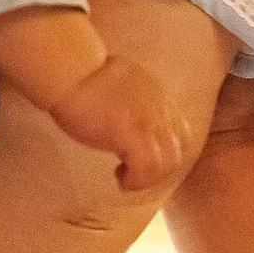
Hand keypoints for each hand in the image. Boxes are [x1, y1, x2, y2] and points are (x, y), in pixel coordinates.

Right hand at [50, 55, 190, 191]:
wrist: (73, 71)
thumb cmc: (84, 77)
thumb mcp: (121, 88)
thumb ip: (133, 104)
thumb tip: (126, 120)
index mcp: (160, 97)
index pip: (180, 133)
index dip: (165, 152)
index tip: (143, 158)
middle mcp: (161, 109)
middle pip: (178, 151)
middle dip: (159, 170)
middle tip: (135, 174)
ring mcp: (150, 122)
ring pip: (167, 163)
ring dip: (148, 178)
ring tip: (126, 179)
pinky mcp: (133, 134)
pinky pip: (147, 168)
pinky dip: (137, 181)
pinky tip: (122, 181)